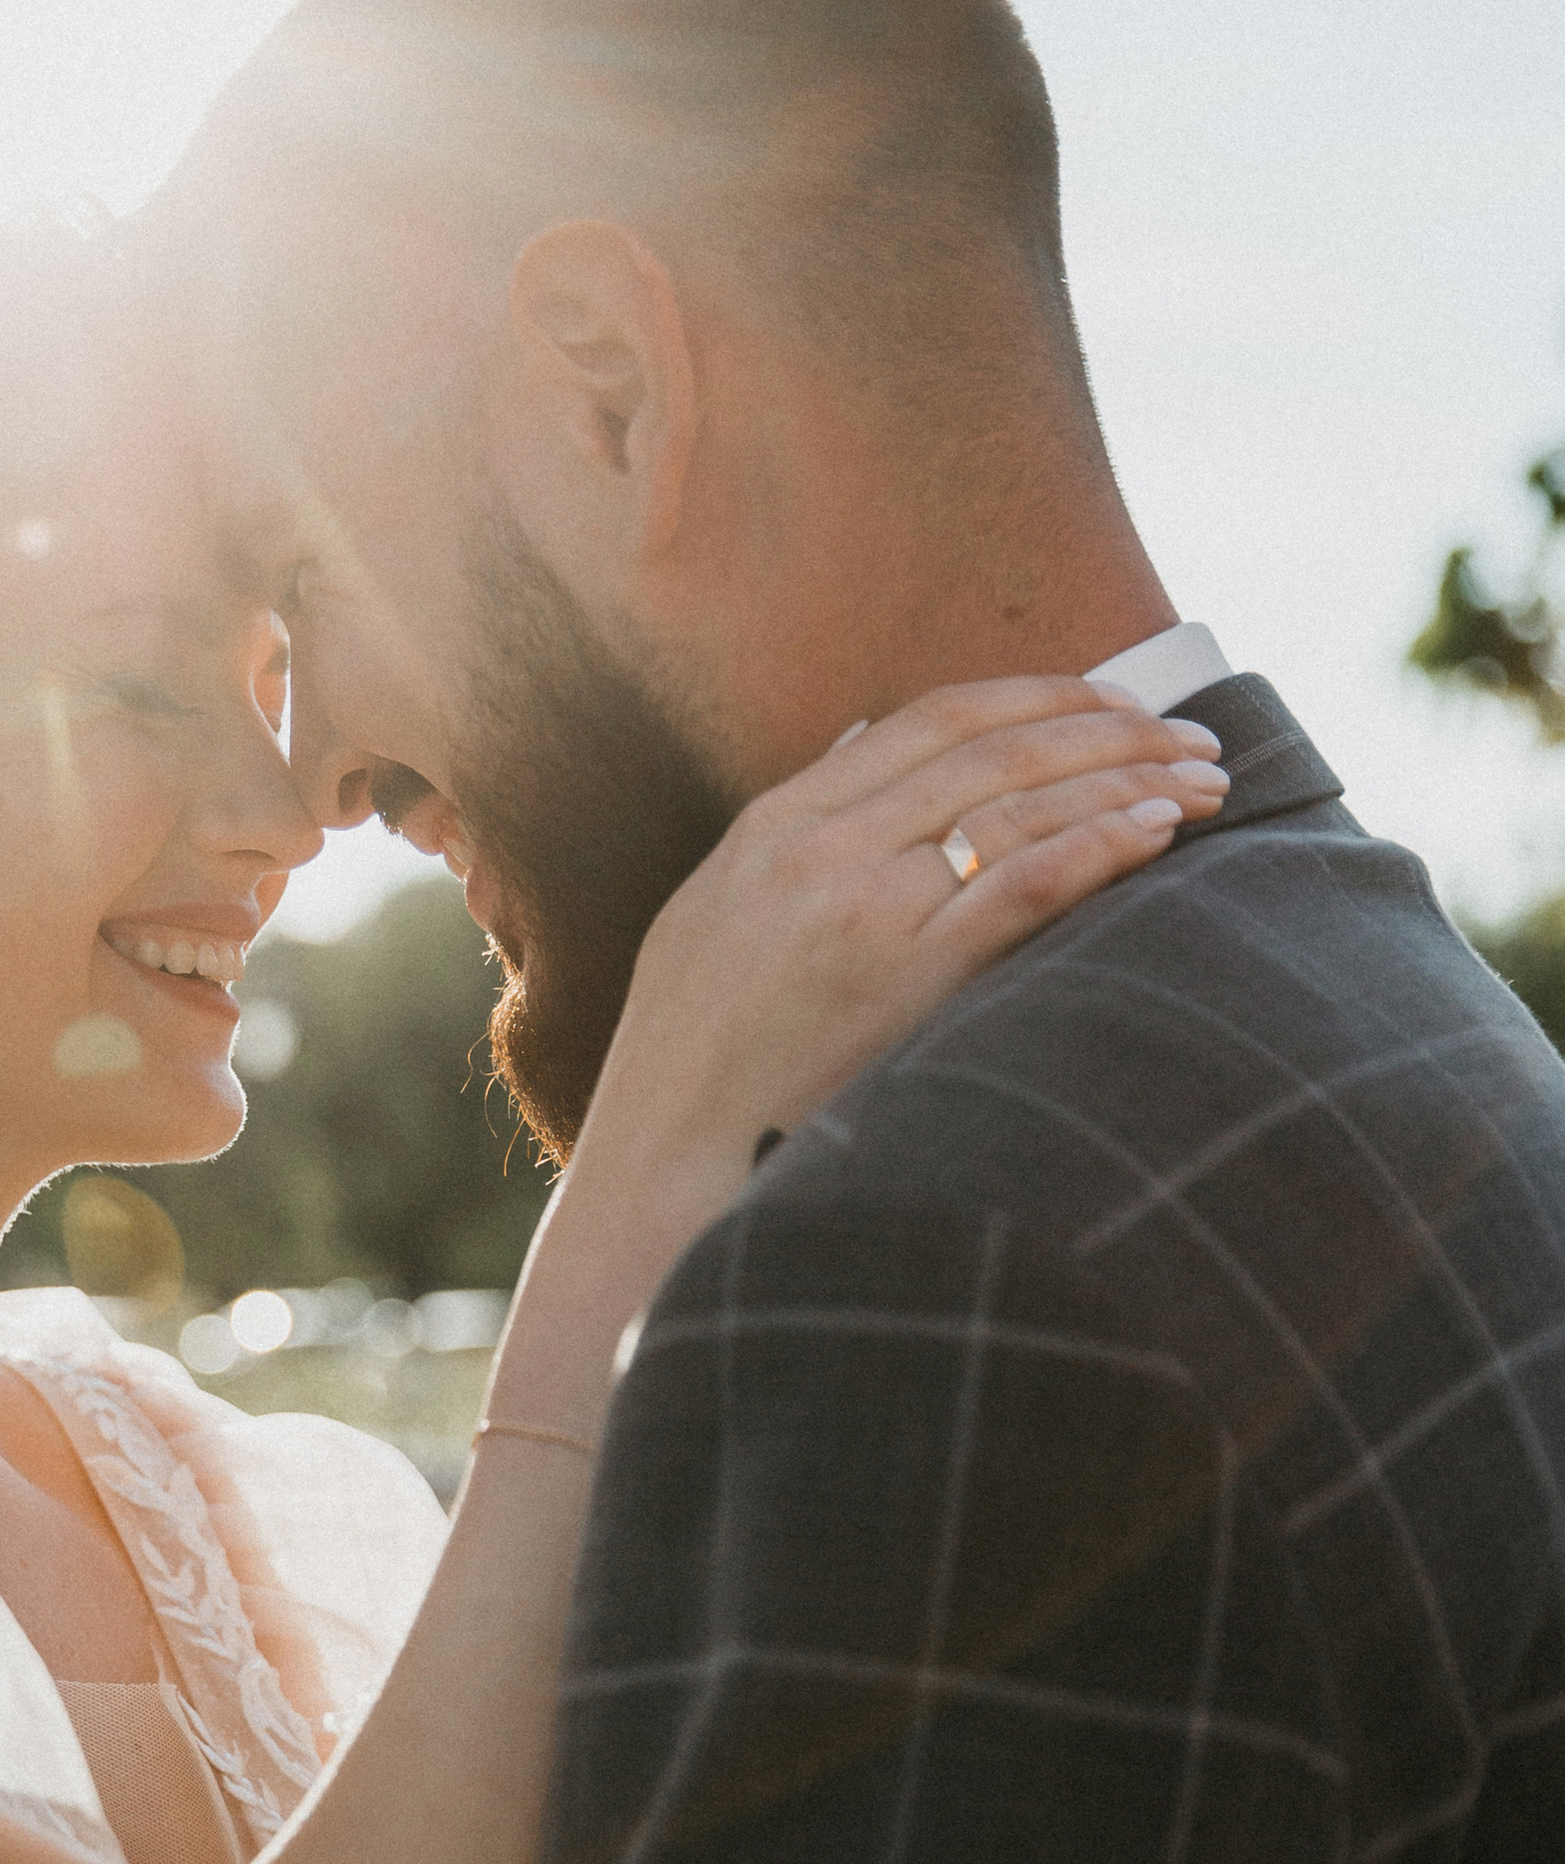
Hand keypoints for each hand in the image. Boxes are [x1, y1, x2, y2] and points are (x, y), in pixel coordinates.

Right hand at [575, 676, 1227, 1229]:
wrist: (659, 1166)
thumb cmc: (691, 1060)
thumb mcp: (713, 914)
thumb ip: (793, 827)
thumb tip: (862, 738)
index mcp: (773, 822)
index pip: (928, 719)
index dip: (1037, 697)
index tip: (1113, 703)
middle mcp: (819, 846)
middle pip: (993, 748)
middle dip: (1109, 729)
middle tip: (1193, 735)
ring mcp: (861, 909)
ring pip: (1018, 803)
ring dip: (1127, 778)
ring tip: (1204, 781)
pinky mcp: (901, 979)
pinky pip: (1021, 883)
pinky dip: (1099, 843)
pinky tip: (1157, 831)